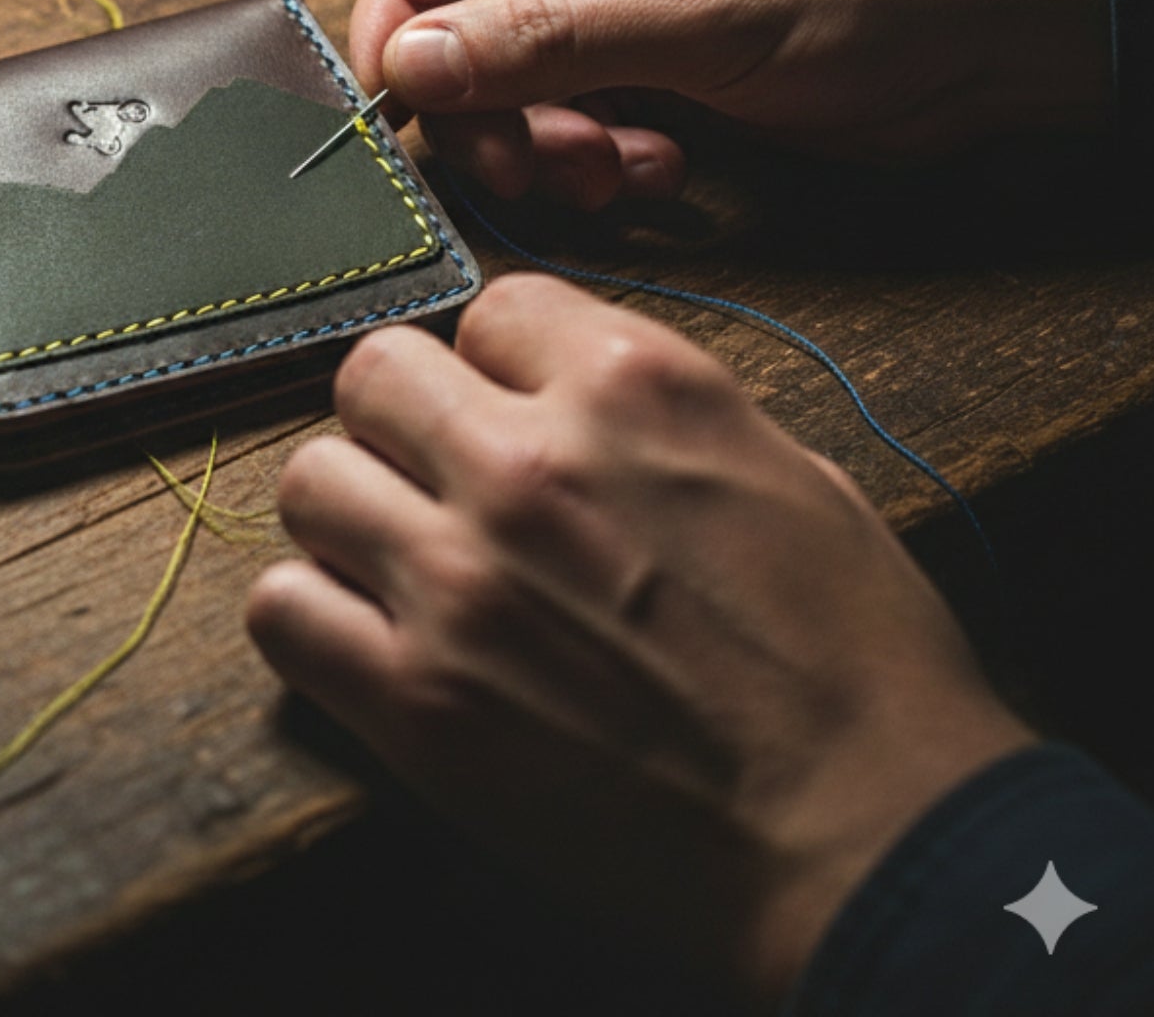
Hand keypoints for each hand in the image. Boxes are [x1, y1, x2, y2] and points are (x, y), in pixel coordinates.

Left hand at [246, 277, 1033, 1000]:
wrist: (871, 843)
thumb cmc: (859, 662)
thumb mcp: (785, 471)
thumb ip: (652, 410)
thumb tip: (565, 393)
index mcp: (632, 386)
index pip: (491, 309)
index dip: (506, 366)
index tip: (522, 415)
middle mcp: (528, 462)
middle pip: (372, 372)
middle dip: (406, 419)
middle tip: (444, 480)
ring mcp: (459, 579)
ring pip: (308, 479)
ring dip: (353, 514)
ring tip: (407, 564)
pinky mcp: (414, 699)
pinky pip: (282, 609)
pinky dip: (314, 618)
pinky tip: (371, 641)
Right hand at [348, 0, 1109, 207]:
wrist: (1000, 39)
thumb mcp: (694, 13)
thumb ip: (541, 38)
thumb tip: (412, 61)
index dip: (401, 8)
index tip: (394, 99)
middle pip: (472, 8)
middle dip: (490, 99)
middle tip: (522, 166)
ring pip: (518, 70)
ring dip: (549, 136)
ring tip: (610, 173)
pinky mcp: (656, 44)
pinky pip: (578, 103)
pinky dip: (600, 146)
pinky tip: (657, 166)